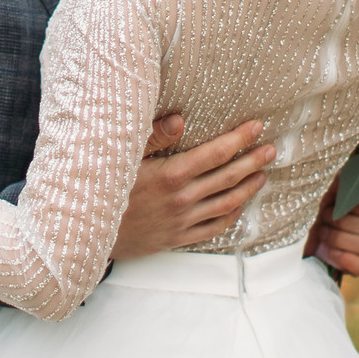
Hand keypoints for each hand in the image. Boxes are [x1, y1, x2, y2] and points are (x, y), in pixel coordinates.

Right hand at [111, 116, 276, 259]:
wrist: (87, 232)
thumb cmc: (103, 188)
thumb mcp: (123, 157)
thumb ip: (153, 136)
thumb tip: (180, 118)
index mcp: (171, 175)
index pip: (216, 153)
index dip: (240, 139)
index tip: (257, 127)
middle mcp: (182, 199)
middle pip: (228, 177)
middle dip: (253, 161)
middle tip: (271, 150)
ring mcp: (182, 221)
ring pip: (226, 203)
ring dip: (248, 188)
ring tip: (262, 175)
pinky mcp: (177, 238)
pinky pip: (213, 228)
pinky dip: (230, 215)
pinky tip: (239, 206)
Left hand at [307, 176, 358, 278]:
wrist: (312, 225)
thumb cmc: (329, 202)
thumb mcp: (335, 187)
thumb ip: (349, 180)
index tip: (345, 200)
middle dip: (345, 221)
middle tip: (326, 216)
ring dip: (340, 238)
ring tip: (323, 231)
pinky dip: (346, 259)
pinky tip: (332, 251)